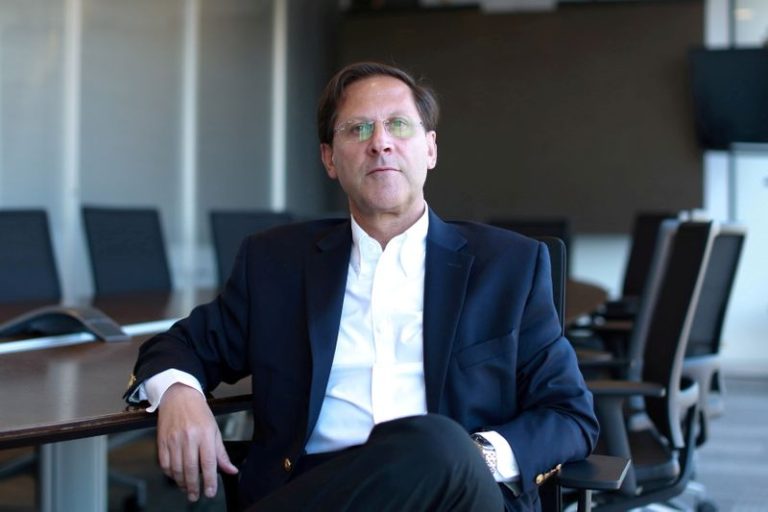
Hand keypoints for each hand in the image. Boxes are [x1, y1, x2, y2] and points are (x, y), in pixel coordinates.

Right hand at [156, 383, 238, 501]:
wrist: (179, 396)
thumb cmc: (199, 413)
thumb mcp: (214, 430)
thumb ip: (221, 453)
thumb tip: (231, 470)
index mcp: (204, 434)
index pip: (208, 463)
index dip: (210, 480)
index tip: (210, 492)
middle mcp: (188, 438)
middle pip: (191, 469)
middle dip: (193, 487)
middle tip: (195, 496)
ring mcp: (173, 440)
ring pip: (176, 469)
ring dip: (181, 482)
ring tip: (187, 488)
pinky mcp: (162, 441)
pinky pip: (164, 463)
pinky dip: (170, 473)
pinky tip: (176, 476)